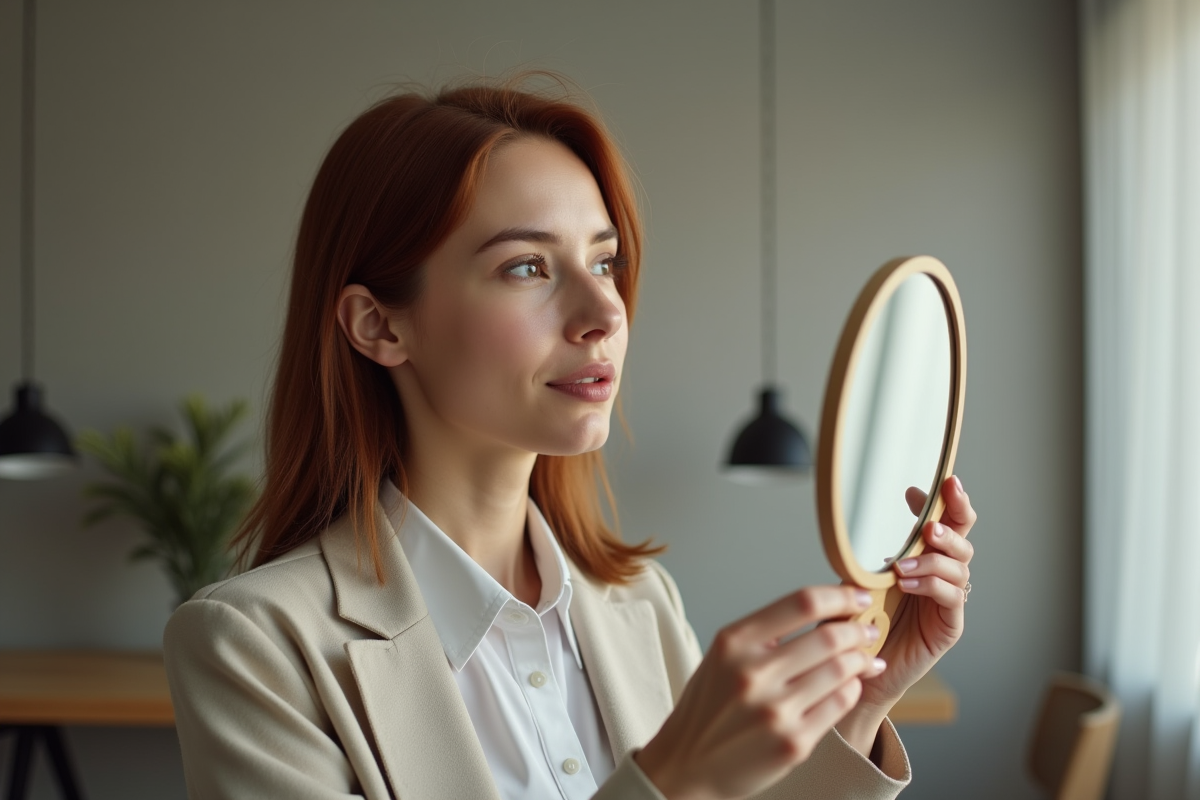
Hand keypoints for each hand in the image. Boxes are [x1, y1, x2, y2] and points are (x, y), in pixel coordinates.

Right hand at [635, 586, 887, 799]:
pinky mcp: (793, 743)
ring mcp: (775, 711)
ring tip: (865, 659)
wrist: (686, 764)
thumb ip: (766, 634)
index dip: (840, 596)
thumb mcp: (722, 657)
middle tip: (868, 630)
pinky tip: (850, 686)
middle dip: (858, 630)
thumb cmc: (708, 707)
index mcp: (733, 643)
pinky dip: (852, 690)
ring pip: (841, 671)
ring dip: (861, 660)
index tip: (857, 596)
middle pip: (829, 637)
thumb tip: (827, 613)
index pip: (802, 603)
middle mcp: (752, 674)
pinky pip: (840, 705)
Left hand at [837, 475, 975, 752]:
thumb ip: (862, 560)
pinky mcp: (950, 624)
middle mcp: (941, 573)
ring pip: (959, 565)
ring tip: (903, 564)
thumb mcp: (856, 582)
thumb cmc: (859, 623)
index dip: (940, 501)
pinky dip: (932, 585)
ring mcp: (949, 598)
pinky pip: (952, 596)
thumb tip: (849, 534)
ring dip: (933, 558)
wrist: (861, 669)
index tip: (914, 491)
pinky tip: (909, 582)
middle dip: (955, 517)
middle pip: (963, 535)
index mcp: (923, 556)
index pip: (942, 521)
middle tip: (931, 520)